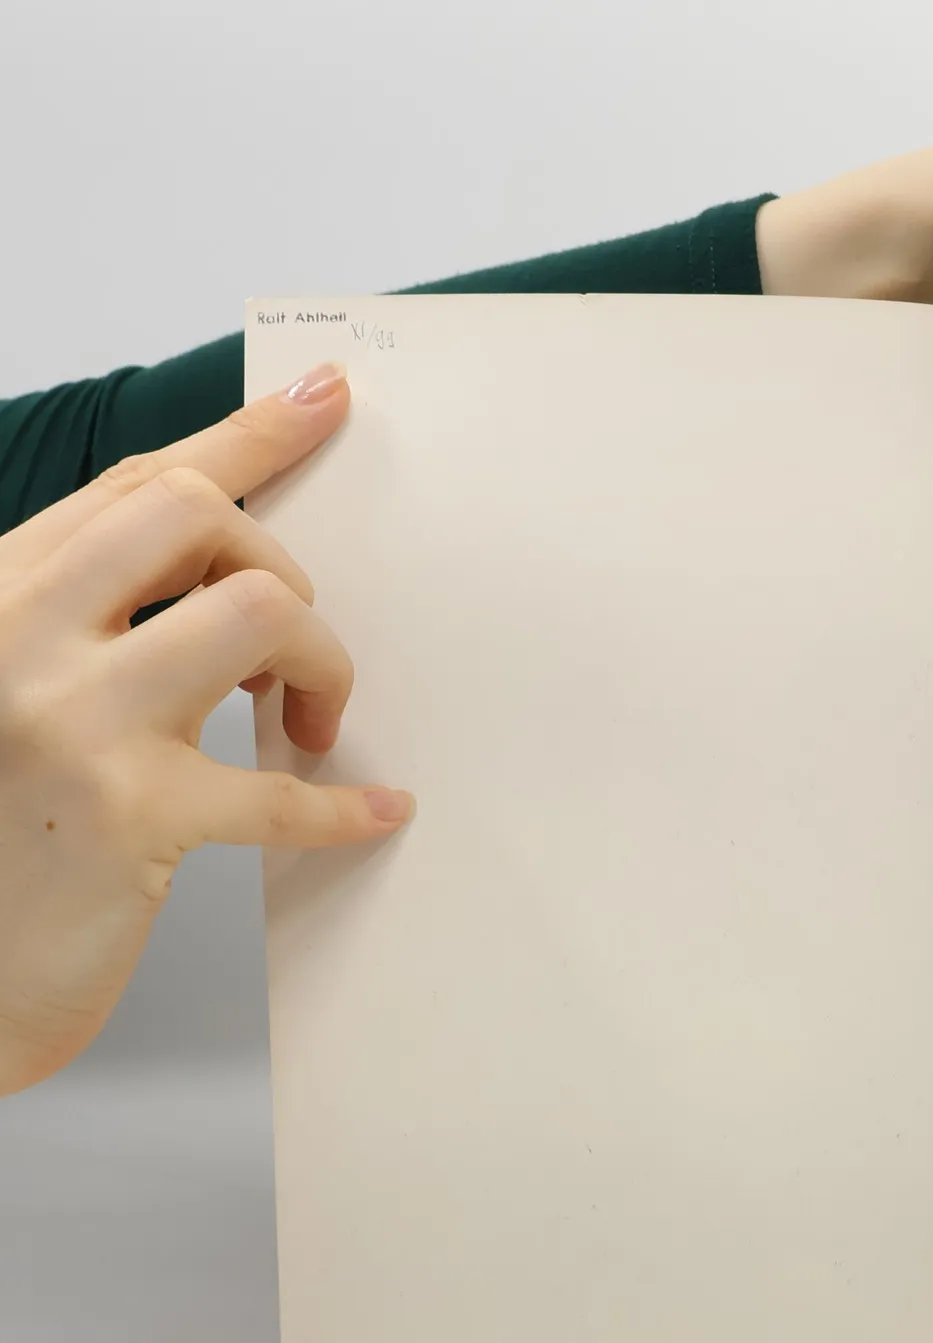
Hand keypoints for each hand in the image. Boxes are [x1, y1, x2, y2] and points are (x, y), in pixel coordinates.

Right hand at [0, 367, 411, 1094]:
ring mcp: (67, 718)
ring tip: (309, 725)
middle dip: (283, 574)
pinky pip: (279, 789)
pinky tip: (374, 812)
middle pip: (201, 519)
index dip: (247, 441)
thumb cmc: (5, 829)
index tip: (322, 402)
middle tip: (291, 654)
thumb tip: (236, 564)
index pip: (138, 485)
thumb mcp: (25, 689)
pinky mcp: (125, 814)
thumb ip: (100, 618)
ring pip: (260, 616)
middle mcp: (14, 631)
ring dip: (320, 667)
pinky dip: (345, 805)